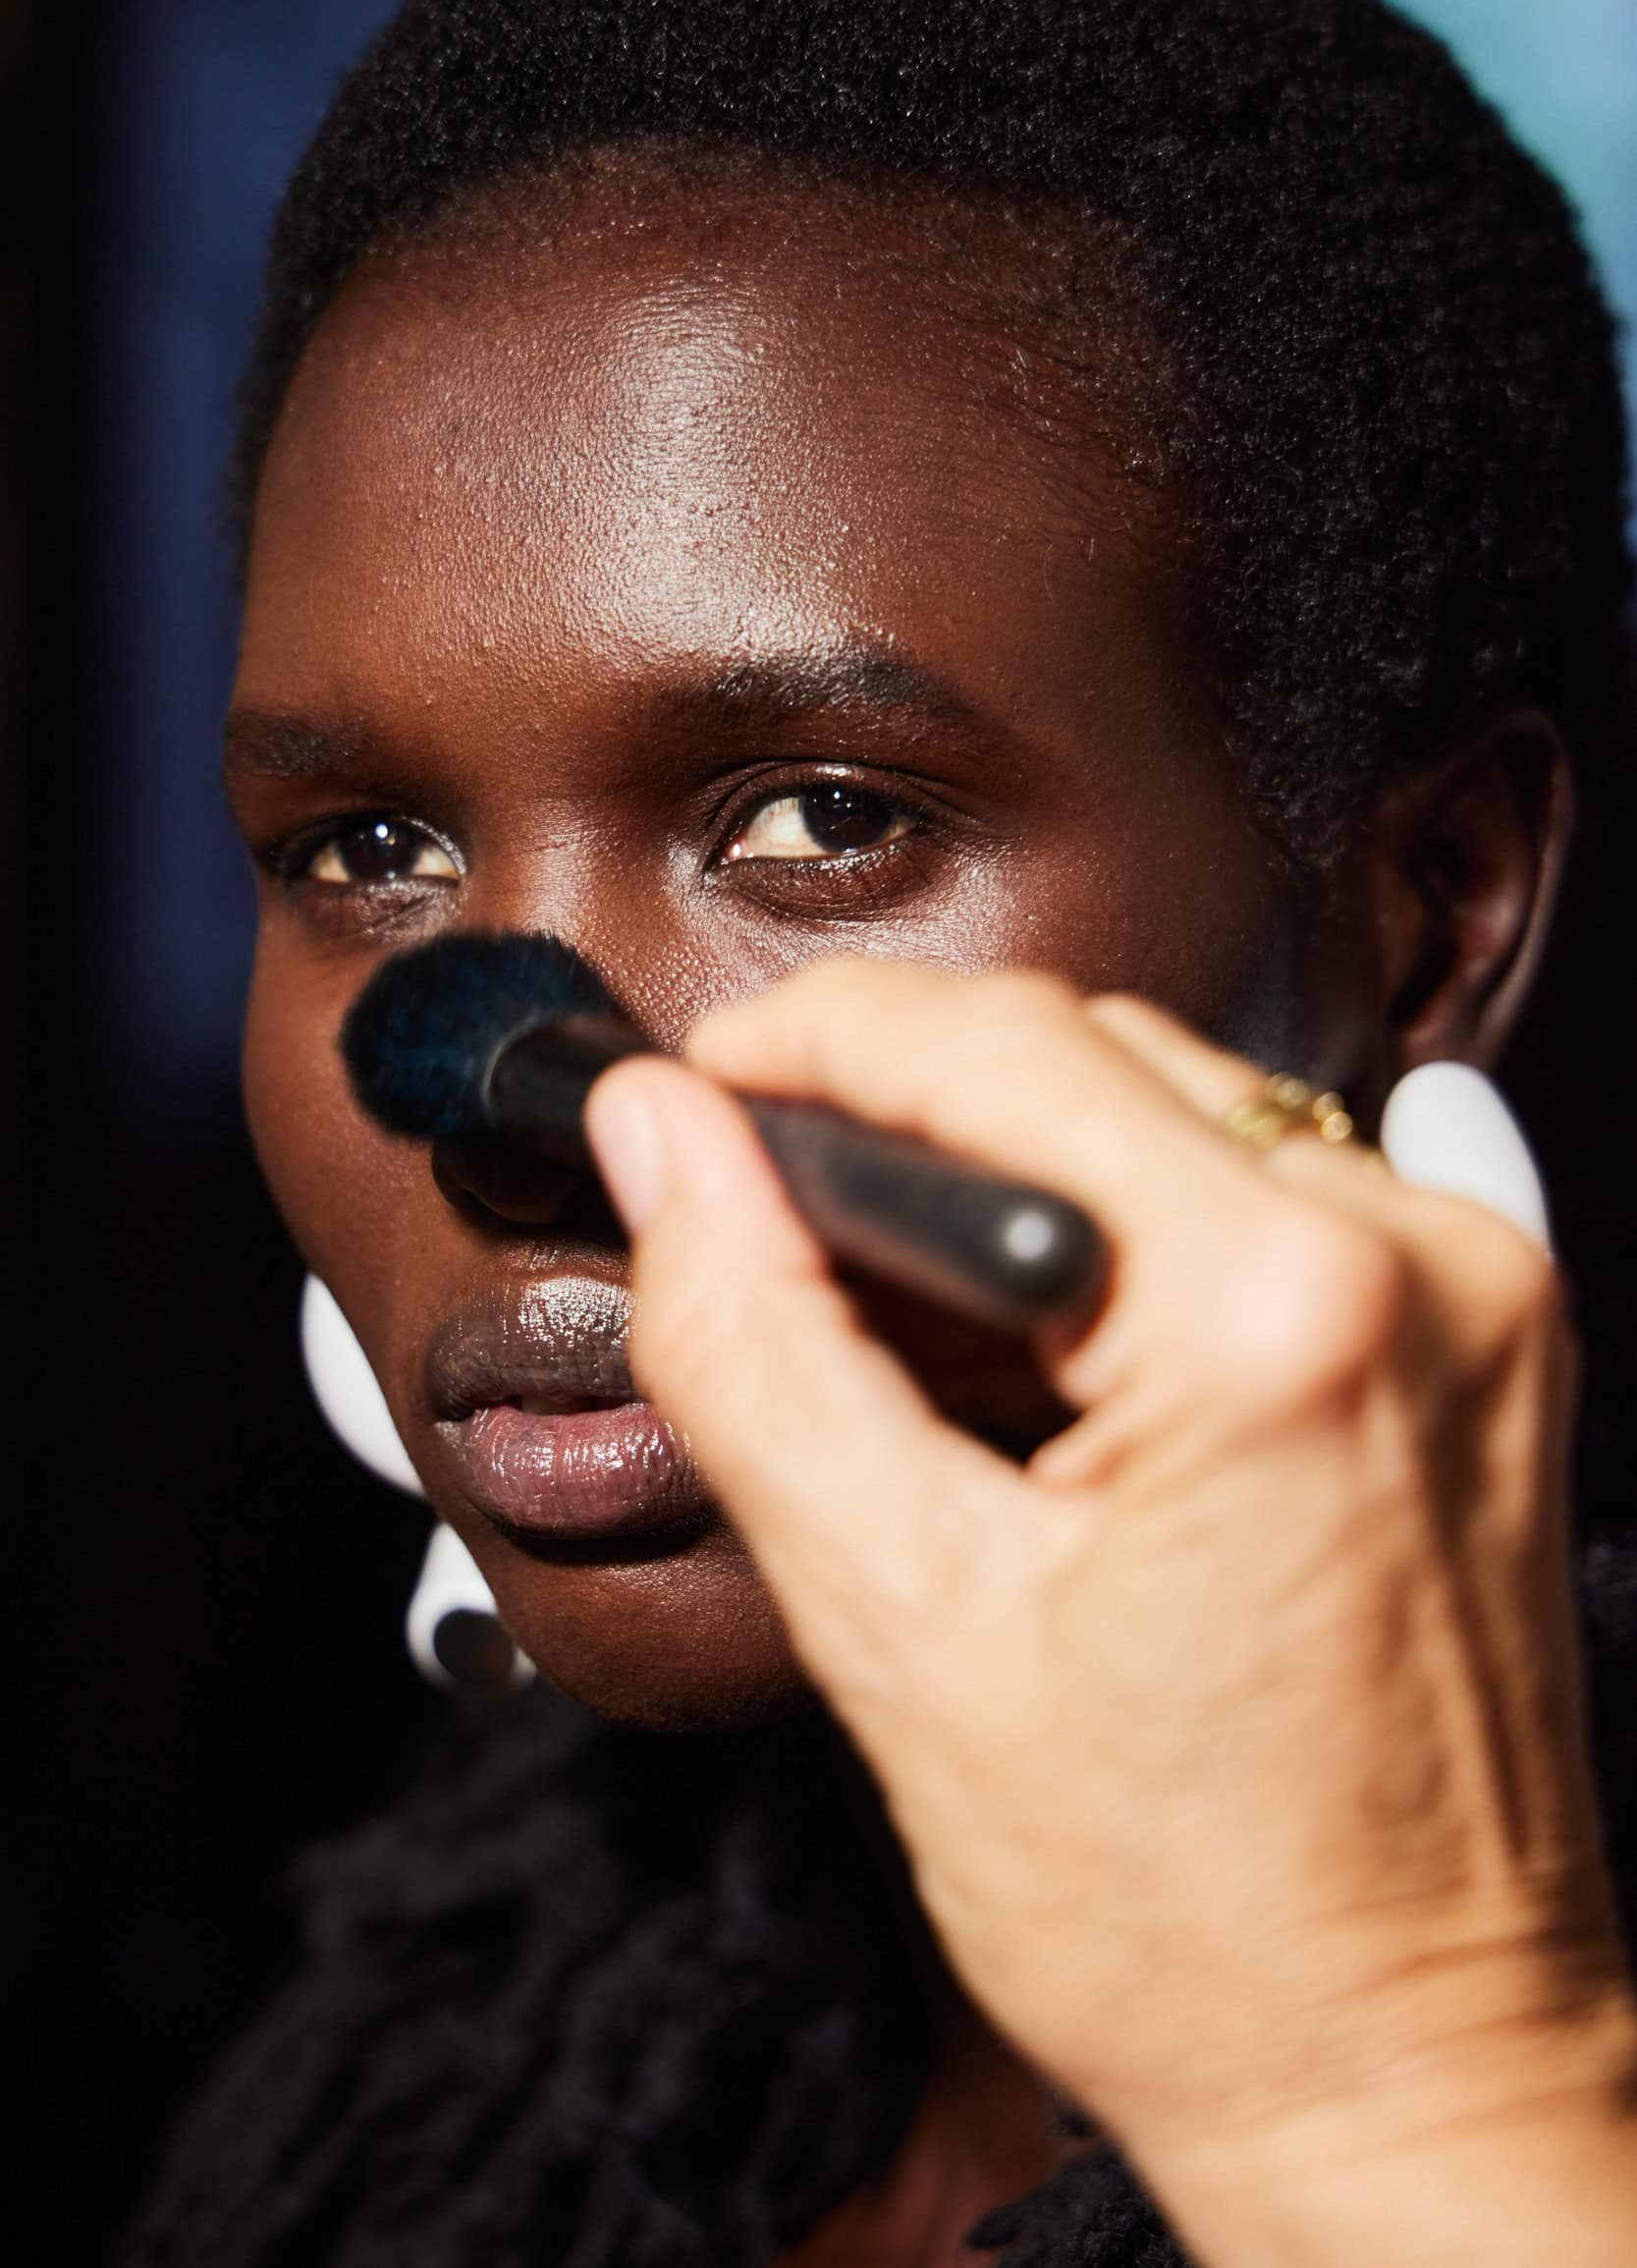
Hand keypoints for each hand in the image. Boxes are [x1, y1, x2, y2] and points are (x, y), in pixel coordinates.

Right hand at [586, 962, 1636, 2265]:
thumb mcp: (904, 1628)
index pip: (992, 1047)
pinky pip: (1283, 1189)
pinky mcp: (1493, 1343)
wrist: (1411, 2071)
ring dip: (1020, 1165)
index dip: (803, 1045)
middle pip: (1092, 1053)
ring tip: (908, 1321)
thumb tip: (666, 1145)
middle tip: (767, 1219)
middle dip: (902, 1104)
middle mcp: (1417, 1261)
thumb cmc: (1195, 1921)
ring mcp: (1476, 1297)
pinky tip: (1065, 1335)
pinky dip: (1144, 1219)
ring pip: (1183, 1106)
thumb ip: (756, 1343)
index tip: (692, 1095)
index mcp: (1281, 1311)